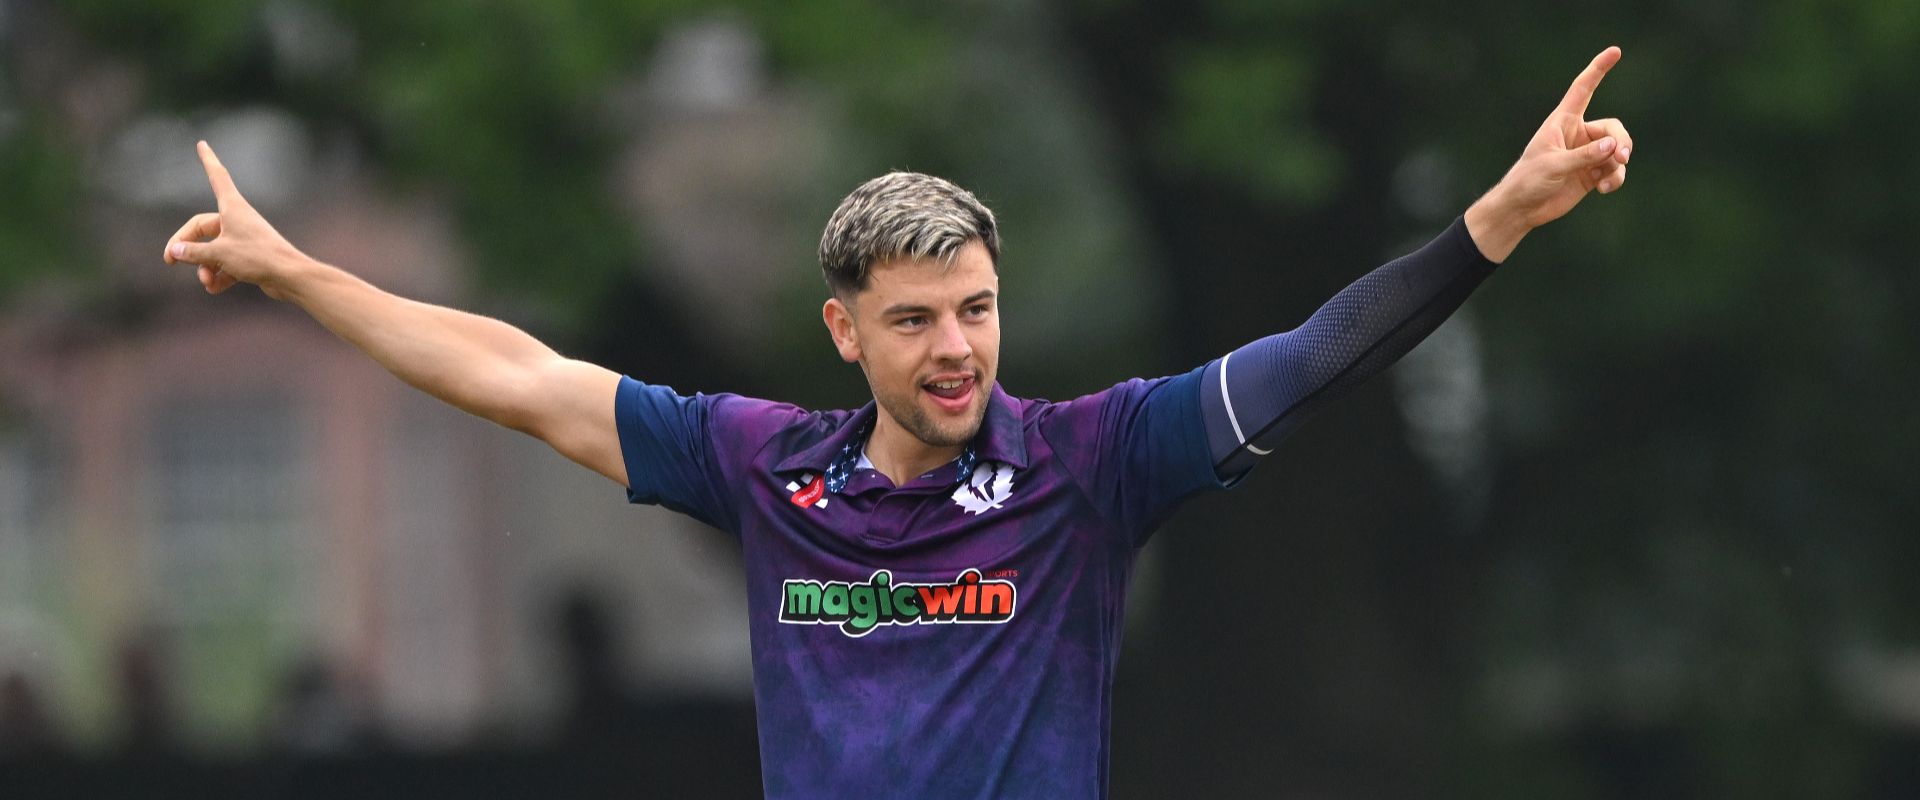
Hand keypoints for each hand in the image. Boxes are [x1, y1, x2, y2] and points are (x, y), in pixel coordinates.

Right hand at [162, 141, 306, 299]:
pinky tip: (215, 289)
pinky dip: (220, 276)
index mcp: (232, 207)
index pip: (217, 177)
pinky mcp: (250, 257)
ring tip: (207, 282)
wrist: (290, 277)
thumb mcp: (219, 254)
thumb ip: (194, 253)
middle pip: (202, 229)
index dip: (208, 161)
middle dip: (187, 248)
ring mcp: (244, 238)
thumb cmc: (258, 258)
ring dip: (205, 267)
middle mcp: (238, 219)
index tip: (202, 143)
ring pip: (213, 250)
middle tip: (169, 262)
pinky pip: (227, 264)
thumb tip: (175, 251)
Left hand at [1466, 46, 1633, 261]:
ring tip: (1610, 180)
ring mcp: (1586, 154)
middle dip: (1621, 142)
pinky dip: (1615, 178)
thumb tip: (1614, 148)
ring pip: (1617, 151)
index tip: (1615, 51)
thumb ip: (1584, 156)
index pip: (1583, 89)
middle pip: (1612, 129)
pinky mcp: (1591, 174)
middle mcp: (1578, 134)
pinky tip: (1605, 189)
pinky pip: (1614, 170)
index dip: (1598, 69)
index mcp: (1563, 122)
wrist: (1522, 208)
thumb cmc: (1528, 180)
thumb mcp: (1554, 165)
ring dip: (1619, 164)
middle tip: (1621, 157)